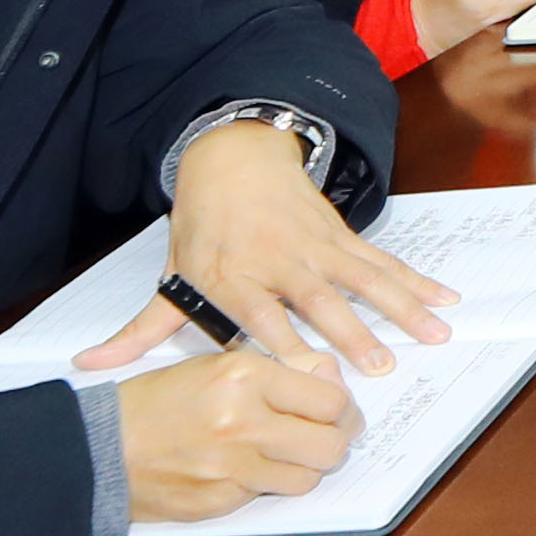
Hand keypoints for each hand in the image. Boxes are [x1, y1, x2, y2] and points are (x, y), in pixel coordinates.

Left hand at [78, 123, 454, 380]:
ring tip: (434, 334)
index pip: (260, 317)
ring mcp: (315, 246)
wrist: (233, 161)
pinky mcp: (340, 236)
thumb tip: (90, 367)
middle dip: (351, 333)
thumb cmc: (200, 231)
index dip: (285, 344)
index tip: (310, 375)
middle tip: (380, 367)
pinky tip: (445, 299)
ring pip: (362, 280)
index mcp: (233, 278)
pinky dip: (416, 280)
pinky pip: (382, 261)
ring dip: (400, 308)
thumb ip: (141, 331)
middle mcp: (277, 262)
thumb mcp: (169, 278)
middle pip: (318, 302)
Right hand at [113, 343, 360, 521]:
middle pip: (330, 446)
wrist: (99, 446)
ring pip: (306, 478)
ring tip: (284, 452)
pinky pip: (265, 497)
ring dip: (302, 467)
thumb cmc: (157, 402)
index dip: (342, 408)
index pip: (330, 400)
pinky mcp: (218, 502)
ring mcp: (230, 467)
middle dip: (334, 442)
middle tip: (325, 435)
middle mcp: (242, 422)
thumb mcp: (217, 365)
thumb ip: (280, 371)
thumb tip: (332, 379)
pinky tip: (243, 468)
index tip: (338, 410)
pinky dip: (263, 484)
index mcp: (244, 376)